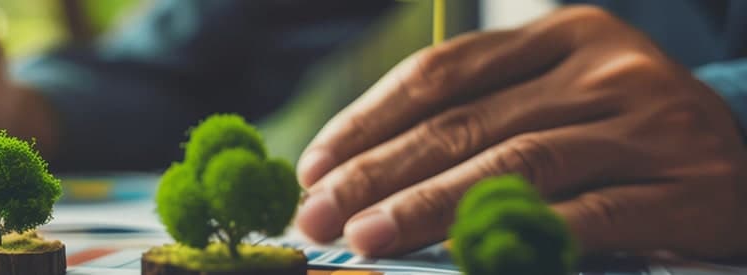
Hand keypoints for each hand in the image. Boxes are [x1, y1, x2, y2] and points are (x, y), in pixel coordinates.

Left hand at [295, 6, 746, 258]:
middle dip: (378, 171)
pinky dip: (514, 235)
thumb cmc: (629, 145)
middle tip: (319, 212)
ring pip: (513, 165)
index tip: (314, 166)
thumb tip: (360, 179)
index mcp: (563, 36)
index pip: (439, 75)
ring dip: (426, 205)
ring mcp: (650, 122)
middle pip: (465, 122)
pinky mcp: (688, 186)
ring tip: (365, 236)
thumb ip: (477, 127)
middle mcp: (606, 67)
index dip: (367, 121)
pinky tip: (459, 256)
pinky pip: (585, 217)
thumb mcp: (558, 109)